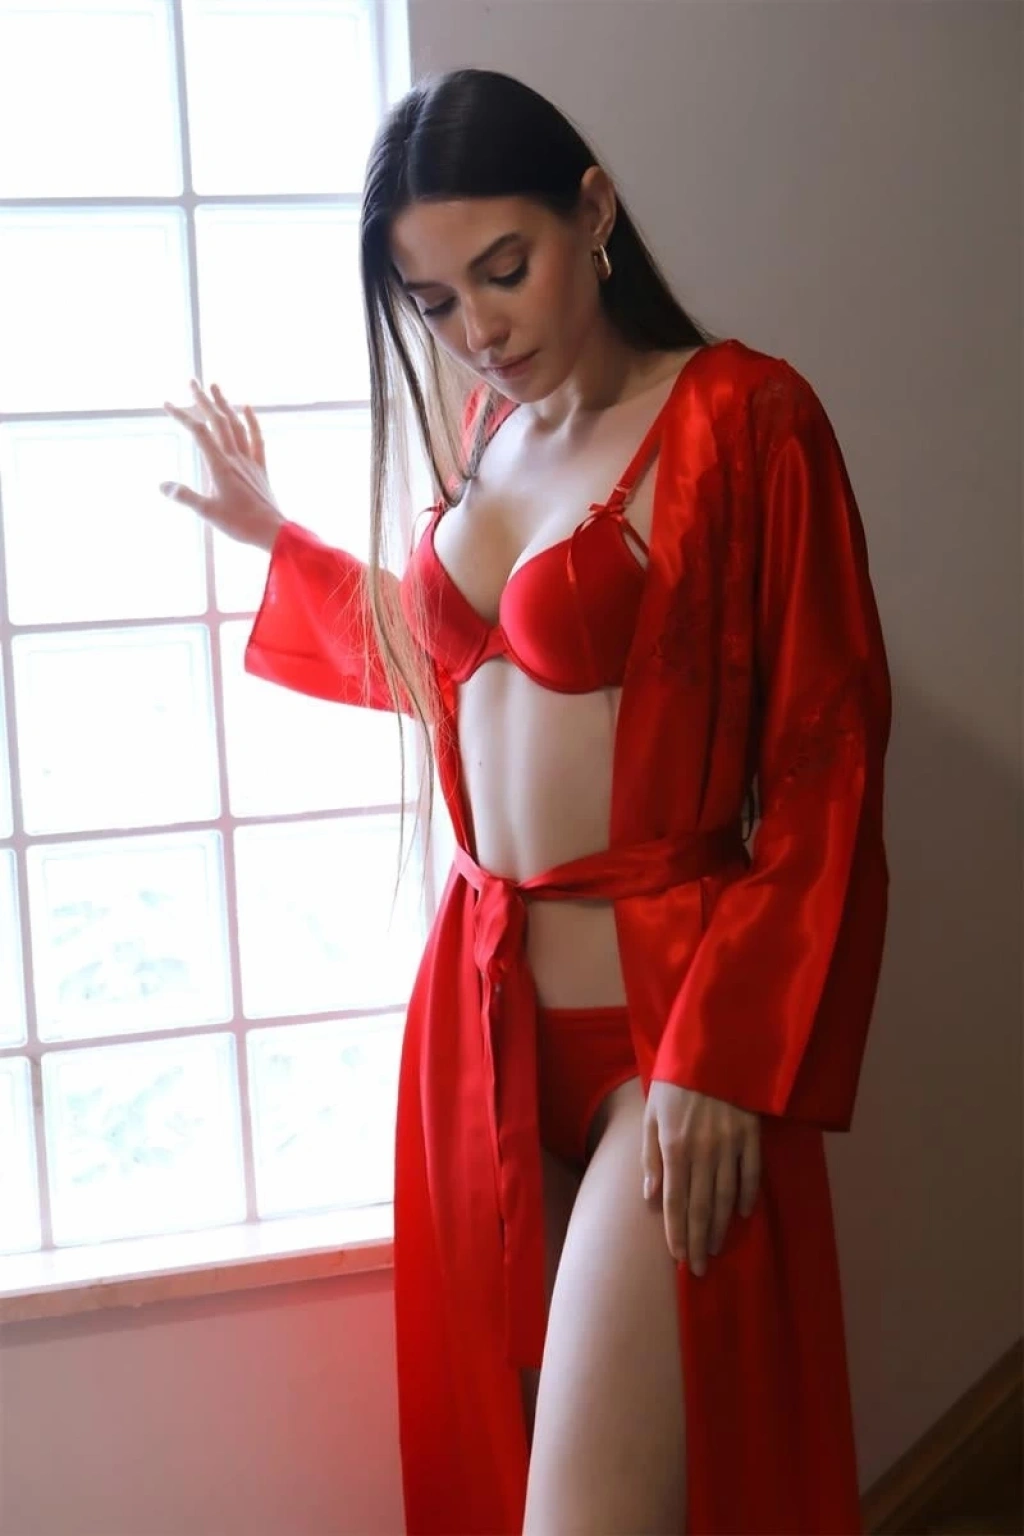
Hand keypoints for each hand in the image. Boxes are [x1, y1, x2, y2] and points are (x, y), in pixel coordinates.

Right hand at [160, 379, 283, 551]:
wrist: (273, 531)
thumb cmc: (240, 524)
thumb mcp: (208, 512)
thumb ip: (185, 496)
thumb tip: (162, 485)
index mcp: (220, 466)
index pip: (198, 433)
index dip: (182, 415)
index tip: (167, 403)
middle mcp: (235, 457)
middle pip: (218, 421)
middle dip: (204, 400)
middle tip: (192, 381)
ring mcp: (249, 461)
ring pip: (237, 425)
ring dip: (225, 404)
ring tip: (215, 386)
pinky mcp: (260, 468)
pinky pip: (257, 439)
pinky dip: (252, 421)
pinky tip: (247, 407)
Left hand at [643, 1080, 760, 1275]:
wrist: (712, 1049)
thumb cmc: (675, 1084)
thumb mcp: (652, 1115)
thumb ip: (651, 1157)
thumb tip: (650, 1198)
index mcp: (675, 1146)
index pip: (674, 1201)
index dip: (675, 1232)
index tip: (678, 1258)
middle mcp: (703, 1151)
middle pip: (700, 1206)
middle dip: (697, 1241)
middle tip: (699, 1269)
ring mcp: (730, 1144)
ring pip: (725, 1196)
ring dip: (719, 1227)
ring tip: (715, 1249)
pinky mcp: (751, 1135)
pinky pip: (751, 1173)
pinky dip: (747, 1196)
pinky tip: (742, 1214)